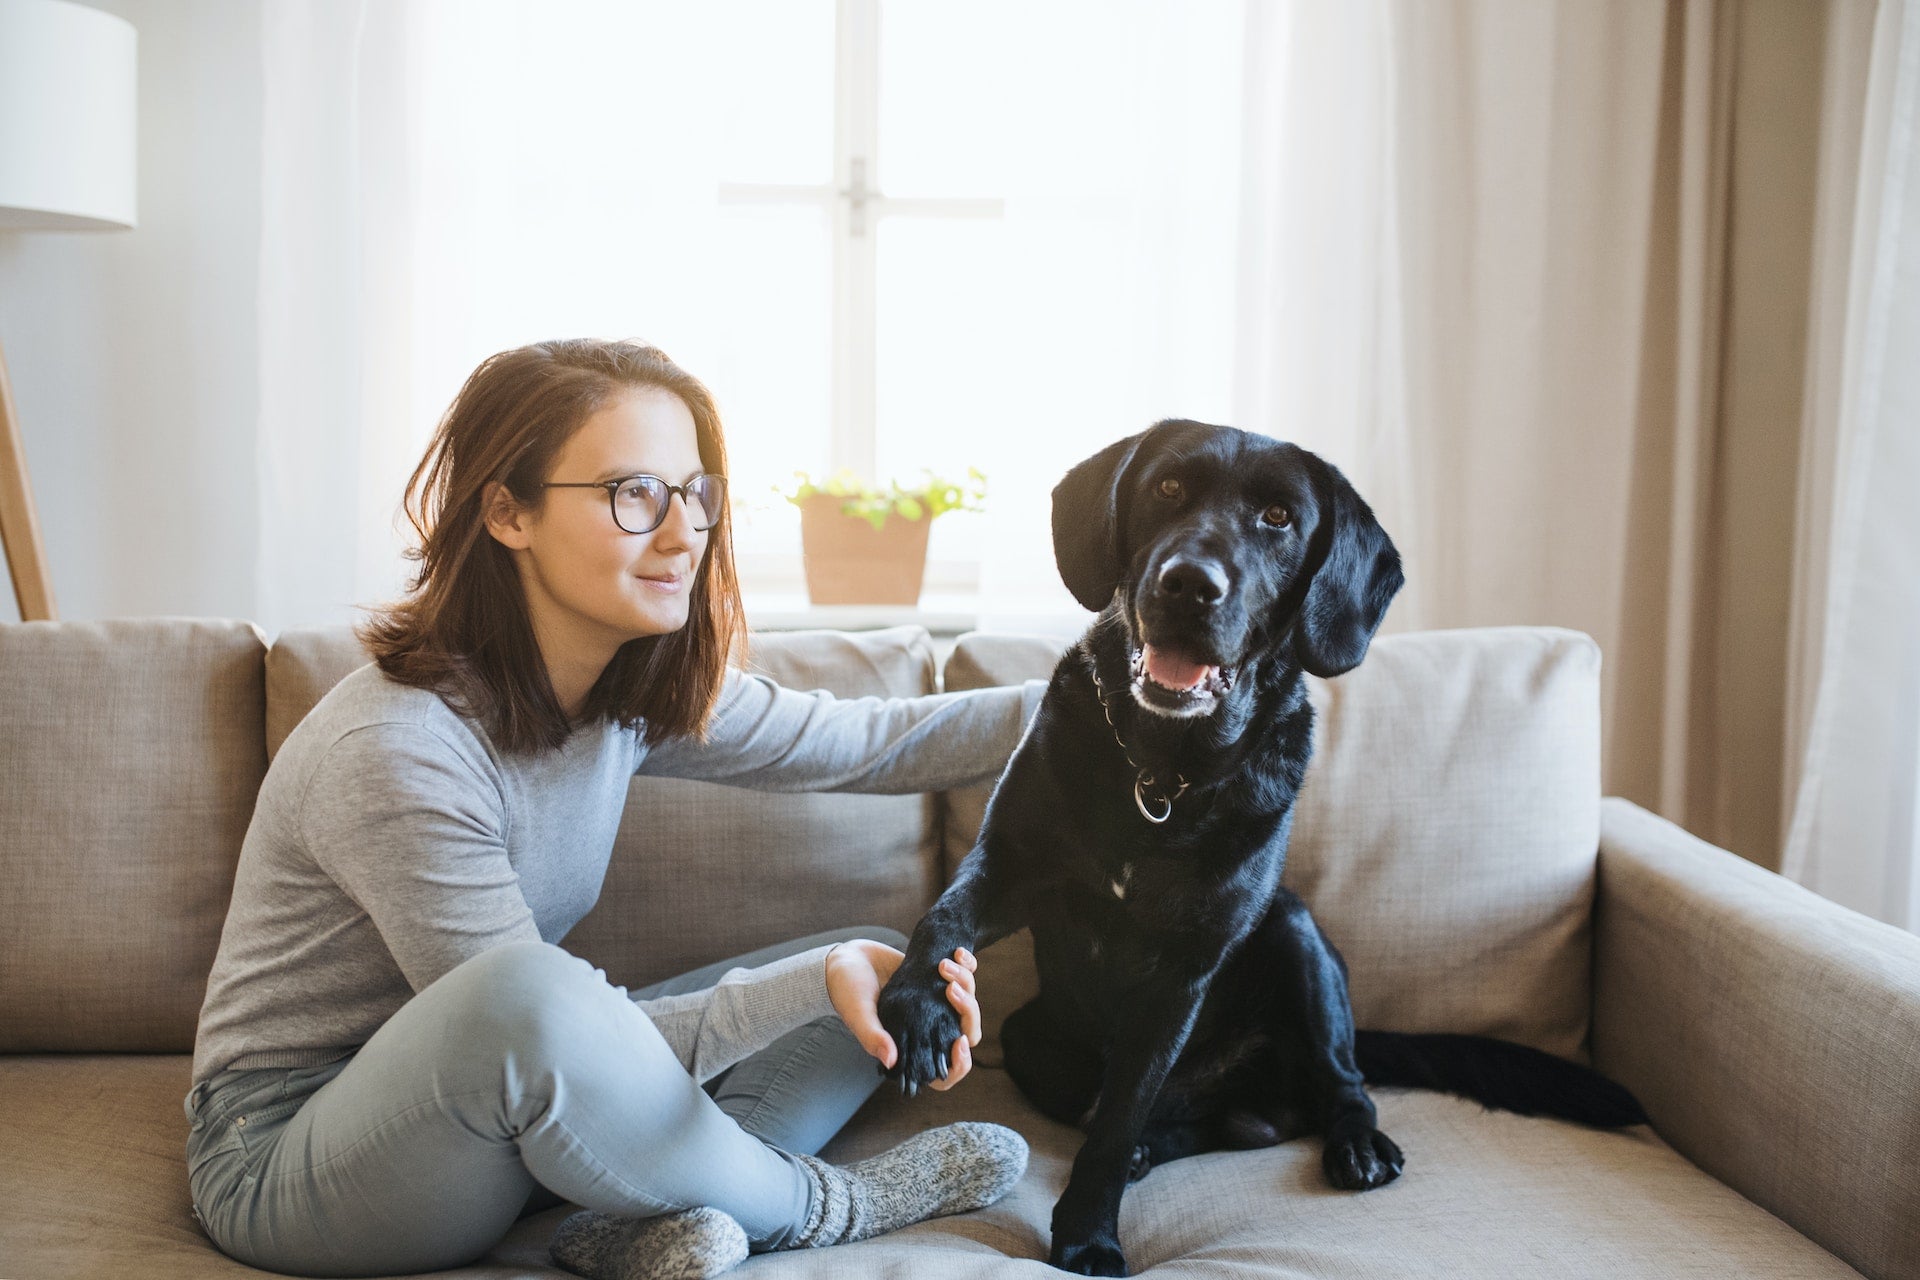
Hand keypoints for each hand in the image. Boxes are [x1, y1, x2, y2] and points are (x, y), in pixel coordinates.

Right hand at [827, 940, 980, 1090]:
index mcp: (910, 1048)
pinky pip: (966, 977)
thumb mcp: (858, 1014)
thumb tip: (891, 1061)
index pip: (944, 1074)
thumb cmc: (848, 991)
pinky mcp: (939, 981)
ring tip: (944, 964)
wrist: (848, 958)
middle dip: (969, 1011)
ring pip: (970, 1004)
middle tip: (951, 988)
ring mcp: (937, 1006)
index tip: (959, 1040)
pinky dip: (969, 965)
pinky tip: (958, 952)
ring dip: (966, 982)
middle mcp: (928, 1030)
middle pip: (966, 1034)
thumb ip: (872, 1036)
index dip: (960, 1064)